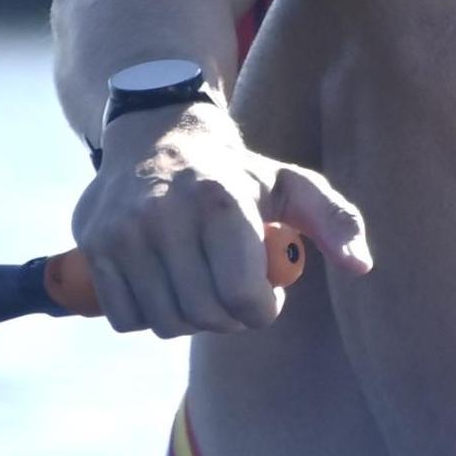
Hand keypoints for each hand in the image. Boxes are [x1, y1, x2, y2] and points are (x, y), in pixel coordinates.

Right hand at [67, 100, 371, 335]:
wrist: (156, 133)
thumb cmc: (236, 173)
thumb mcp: (293, 185)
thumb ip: (336, 221)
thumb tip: (362, 266)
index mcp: (221, 201)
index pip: (245, 298)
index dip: (262, 309)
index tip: (265, 293)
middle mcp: (165, 214)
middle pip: (206, 316)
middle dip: (228, 318)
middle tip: (232, 292)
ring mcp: (122, 232)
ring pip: (165, 323)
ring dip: (189, 320)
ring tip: (200, 287)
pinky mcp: (93, 246)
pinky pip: (126, 318)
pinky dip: (148, 316)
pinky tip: (164, 286)